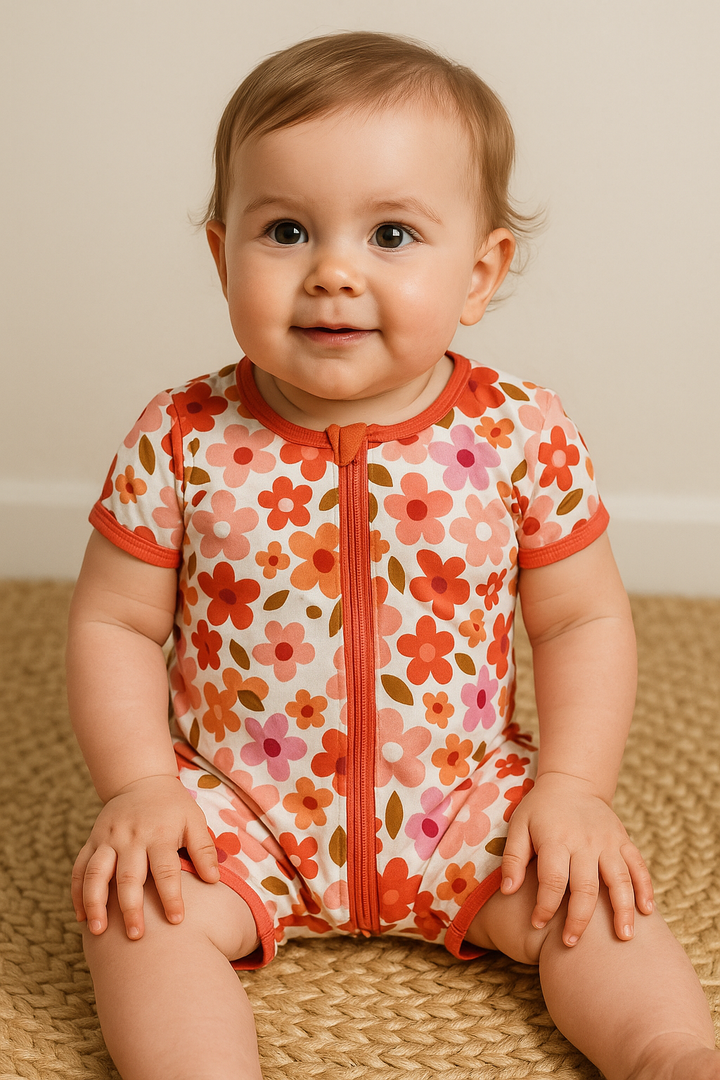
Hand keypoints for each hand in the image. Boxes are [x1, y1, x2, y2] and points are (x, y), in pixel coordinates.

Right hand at [71, 774, 219, 939]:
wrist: (141, 780)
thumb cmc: (173, 807)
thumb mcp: (194, 820)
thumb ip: (204, 849)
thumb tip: (213, 880)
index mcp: (159, 833)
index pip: (165, 870)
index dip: (171, 896)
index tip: (176, 921)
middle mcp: (131, 837)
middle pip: (129, 876)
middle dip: (131, 908)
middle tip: (136, 937)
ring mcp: (108, 839)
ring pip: (97, 873)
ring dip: (96, 903)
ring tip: (98, 931)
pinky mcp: (92, 841)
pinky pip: (79, 868)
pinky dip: (77, 893)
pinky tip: (81, 916)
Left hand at [500, 772, 653, 945]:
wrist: (572, 782)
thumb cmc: (540, 810)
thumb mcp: (518, 826)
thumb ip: (513, 858)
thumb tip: (507, 891)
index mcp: (556, 839)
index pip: (552, 880)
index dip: (545, 906)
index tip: (537, 924)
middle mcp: (585, 842)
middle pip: (587, 886)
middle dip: (579, 919)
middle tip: (572, 943)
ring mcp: (608, 841)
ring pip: (620, 879)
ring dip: (623, 909)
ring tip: (624, 937)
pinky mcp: (624, 840)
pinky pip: (638, 866)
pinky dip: (645, 889)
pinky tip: (647, 912)